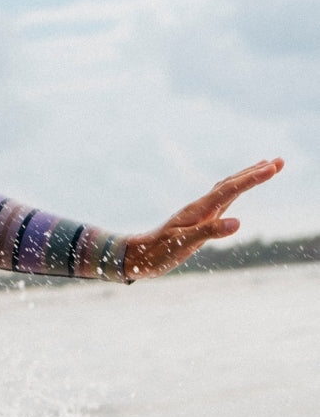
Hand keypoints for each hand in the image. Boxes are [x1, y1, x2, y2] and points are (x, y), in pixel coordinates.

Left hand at [123, 158, 283, 278]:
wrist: (137, 255)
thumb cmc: (158, 252)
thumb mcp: (183, 244)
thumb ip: (209, 232)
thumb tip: (238, 222)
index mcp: (199, 210)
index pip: (230, 190)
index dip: (252, 178)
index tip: (273, 167)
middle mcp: (200, 207)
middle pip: (231, 184)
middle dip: (255, 173)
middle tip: (280, 161)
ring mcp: (199, 213)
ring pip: (226, 189)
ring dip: (246, 178)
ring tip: (264, 167)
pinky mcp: (198, 220)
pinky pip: (221, 200)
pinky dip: (234, 190)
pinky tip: (237, 191)